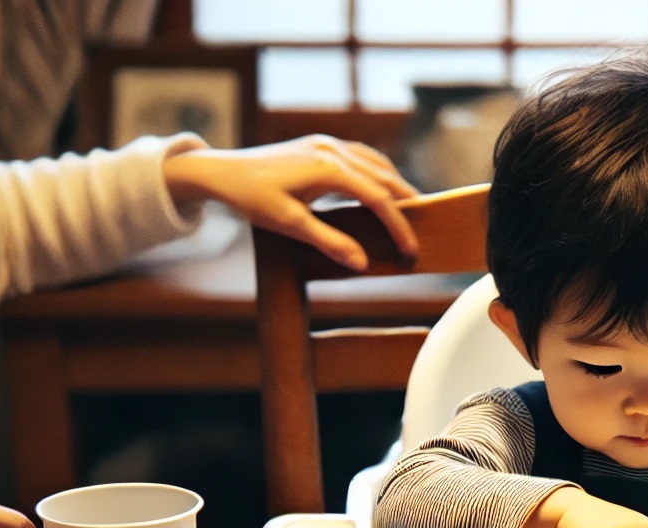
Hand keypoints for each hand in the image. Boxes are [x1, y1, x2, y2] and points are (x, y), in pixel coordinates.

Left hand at [162, 135, 420, 269]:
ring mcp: (326, 143)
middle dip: (406, 203)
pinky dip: (377, 171)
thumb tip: (361, 263)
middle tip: (424, 228)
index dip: (397, 225)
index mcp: (327, 169)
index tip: (410, 248)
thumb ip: (328, 242)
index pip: (377, 198)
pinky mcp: (319, 143)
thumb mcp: (288, 224)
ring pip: (375, 162)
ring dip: (394, 183)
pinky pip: (360, 155)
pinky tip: (381, 185)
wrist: (222, 171)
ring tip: (410, 207)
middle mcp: (332, 150)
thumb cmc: (251, 197)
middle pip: (383, 176)